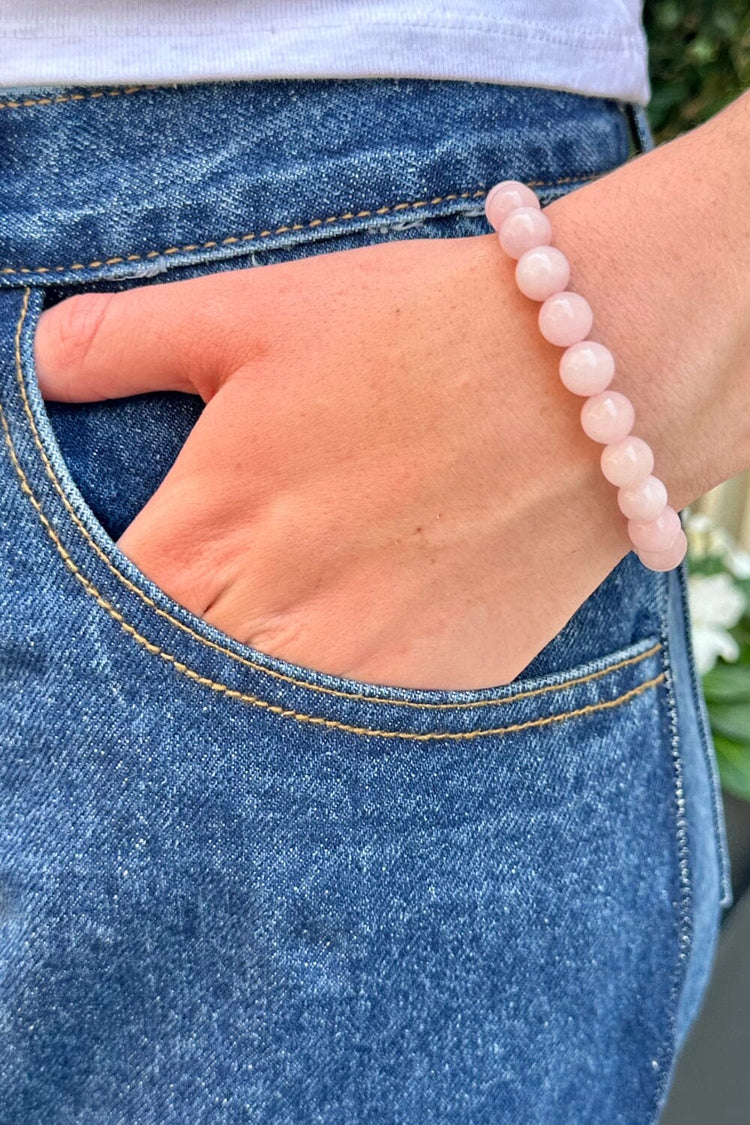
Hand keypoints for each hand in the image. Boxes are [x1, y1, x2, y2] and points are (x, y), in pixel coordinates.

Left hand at [34, 229, 639, 689]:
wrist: (582, 377)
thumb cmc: (411, 332)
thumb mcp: (254, 313)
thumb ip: (127, 341)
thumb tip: (44, 359)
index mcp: (199, 538)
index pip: (96, 626)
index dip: (88, 626)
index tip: (117, 611)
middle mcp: (266, 626)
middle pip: (168, 695)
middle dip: (167, 671)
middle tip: (206, 628)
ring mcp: (354, 677)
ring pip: (255, 735)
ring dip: (241, 711)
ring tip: (269, 659)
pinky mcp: (434, 696)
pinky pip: (356, 744)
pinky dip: (333, 726)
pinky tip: (344, 676)